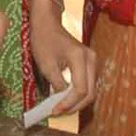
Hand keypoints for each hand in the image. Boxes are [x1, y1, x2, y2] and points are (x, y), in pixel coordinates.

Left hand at [29, 0, 97, 114]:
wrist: (47, 23)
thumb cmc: (44, 40)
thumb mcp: (46, 65)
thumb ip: (57, 84)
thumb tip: (62, 100)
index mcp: (81, 58)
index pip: (80, 89)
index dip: (68, 103)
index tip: (55, 111)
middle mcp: (91, 60)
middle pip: (90, 93)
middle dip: (74, 106)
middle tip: (58, 112)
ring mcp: (92, 61)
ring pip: (90, 90)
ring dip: (77, 102)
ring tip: (61, 108)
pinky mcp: (88, 63)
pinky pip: (87, 84)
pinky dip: (77, 94)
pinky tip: (65, 99)